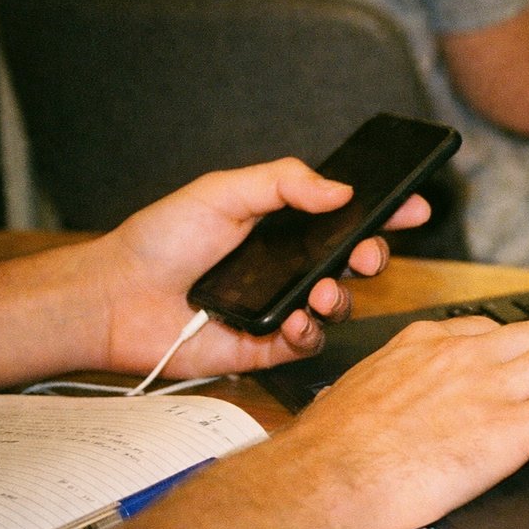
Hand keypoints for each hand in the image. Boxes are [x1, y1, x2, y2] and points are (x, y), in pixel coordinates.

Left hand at [95, 157, 430, 376]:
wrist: (116, 298)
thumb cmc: (160, 240)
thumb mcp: (223, 192)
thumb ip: (284, 182)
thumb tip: (340, 190)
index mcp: (284, 226)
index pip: (345, 216)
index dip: (383, 212)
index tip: (412, 207)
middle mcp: (290, 266)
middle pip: (353, 262)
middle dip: (372, 256)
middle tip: (366, 254)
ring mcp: (282, 306)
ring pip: (338, 305)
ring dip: (342, 298)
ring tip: (323, 293)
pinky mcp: (268, 345)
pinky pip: (309, 343)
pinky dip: (310, 333)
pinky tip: (294, 321)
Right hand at [284, 316, 528, 528]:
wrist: (324, 477)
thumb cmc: (330, 448)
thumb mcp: (364, 390)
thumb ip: (397, 383)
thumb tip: (404, 398)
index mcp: (428, 342)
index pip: (496, 329)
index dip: (527, 348)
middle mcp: (466, 355)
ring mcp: (492, 388)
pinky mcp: (511, 430)